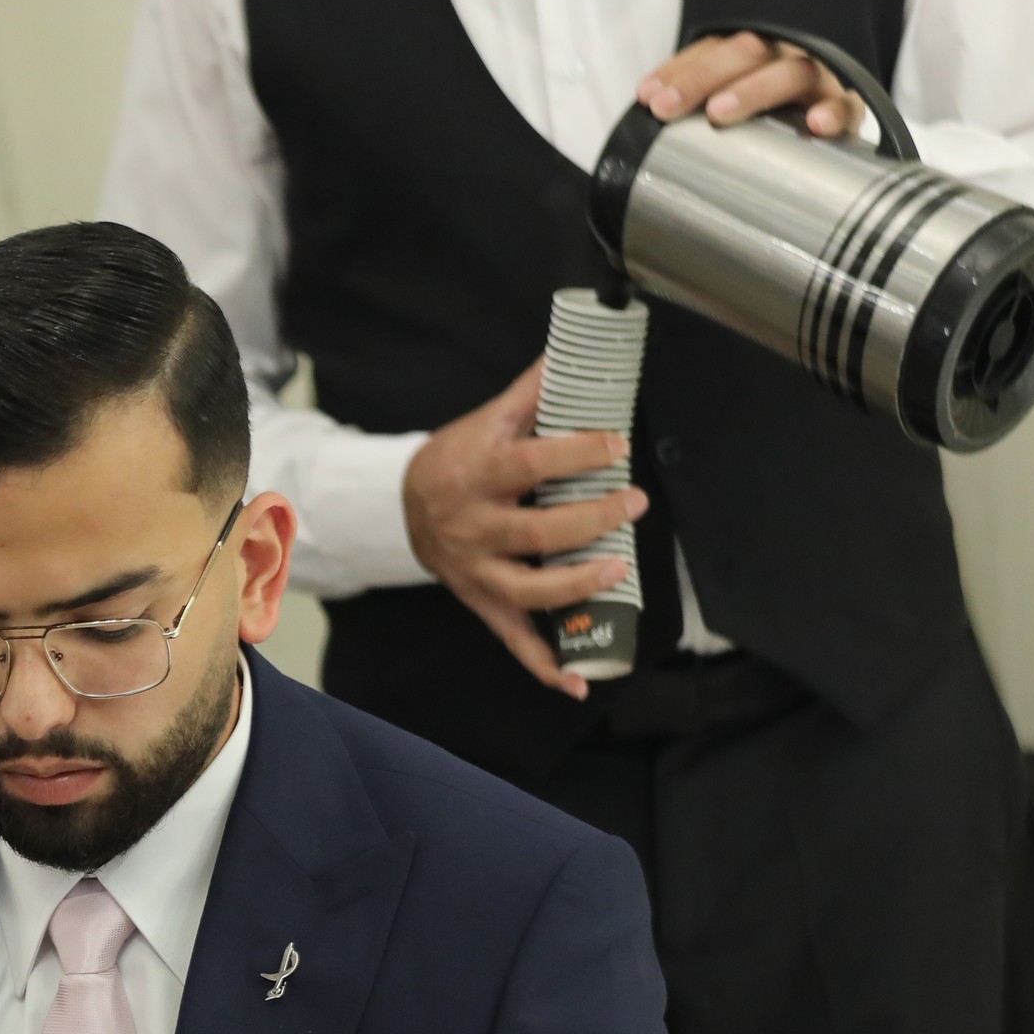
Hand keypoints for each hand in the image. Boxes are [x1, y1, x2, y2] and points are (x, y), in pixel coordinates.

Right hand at [401, 360, 644, 695]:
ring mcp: (478, 572)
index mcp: (477, 475)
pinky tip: (578, 682)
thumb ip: (532, 392)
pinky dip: (546, 667)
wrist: (400, 509)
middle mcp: (475, 528)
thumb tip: (573, 352)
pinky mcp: (483, 604)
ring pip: (528, 591)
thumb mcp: (487, 421)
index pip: (533, 465)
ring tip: (617, 570)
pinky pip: (514, 642)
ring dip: (576, 588)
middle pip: (537, 532)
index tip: (618, 444)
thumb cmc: (455, 460)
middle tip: (632, 502)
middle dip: (592, 519)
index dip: (579, 454)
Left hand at [638, 31, 865, 139]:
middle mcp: (785, 59)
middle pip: (746, 53)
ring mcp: (818, 82)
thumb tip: (648, 135)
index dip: (679, 70)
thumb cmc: (770, 132)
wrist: (830, 139)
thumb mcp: (732, 120)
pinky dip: (834, 112)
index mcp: (754, 58)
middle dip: (701, 78)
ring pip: (790, 73)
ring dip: (752, 90)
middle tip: (668, 108)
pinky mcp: (848, 109)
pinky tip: (815, 125)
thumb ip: (697, 120)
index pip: (713, 51)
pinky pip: (847, 106)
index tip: (648, 98)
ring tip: (720, 113)